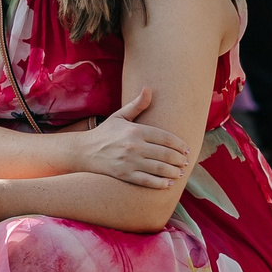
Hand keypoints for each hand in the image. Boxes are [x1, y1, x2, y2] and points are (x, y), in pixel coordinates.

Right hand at [64, 87, 190, 188]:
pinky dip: (161, 183)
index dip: (180, 145)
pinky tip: (169, 183)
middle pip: (166, 154)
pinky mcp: (125, 175)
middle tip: (186, 162)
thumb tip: (149, 88)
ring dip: (174, 171)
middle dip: (179, 159)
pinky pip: (148, 181)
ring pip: (160, 168)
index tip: (187, 149)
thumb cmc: (105, 132)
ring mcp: (129, 161)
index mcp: (135, 130)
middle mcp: (134, 146)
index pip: (165, 138)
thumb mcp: (120, 116)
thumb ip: (137, 104)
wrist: (84, 151)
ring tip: (180, 172)